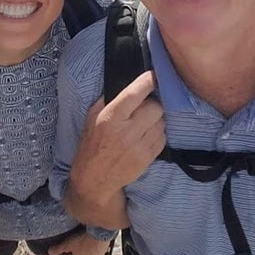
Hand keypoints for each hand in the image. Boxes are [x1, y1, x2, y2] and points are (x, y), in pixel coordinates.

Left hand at [47, 230, 112, 254]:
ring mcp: (103, 252)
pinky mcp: (107, 243)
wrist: (99, 232)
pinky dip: (98, 240)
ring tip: (87, 239)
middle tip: (82, 248)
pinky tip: (93, 233)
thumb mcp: (68, 245)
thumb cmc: (84, 241)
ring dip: (93, 247)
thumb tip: (49, 252)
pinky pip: (102, 243)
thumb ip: (59, 250)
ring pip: (97, 252)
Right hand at [67, 71, 163, 224]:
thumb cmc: (92, 144)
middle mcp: (126, 130)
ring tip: (144, 124)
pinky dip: (158, 134)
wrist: (94, 180)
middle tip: (144, 107)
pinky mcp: (148, 158)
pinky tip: (146, 136)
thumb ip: (109, 100)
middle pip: (156, 107)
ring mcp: (139, 146)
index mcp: (111, 116)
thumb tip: (130, 83)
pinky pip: (163, 138)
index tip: (154, 74)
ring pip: (162, 122)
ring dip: (156, 120)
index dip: (148, 80)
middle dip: (152, 104)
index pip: (136, 93)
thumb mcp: (92, 117)